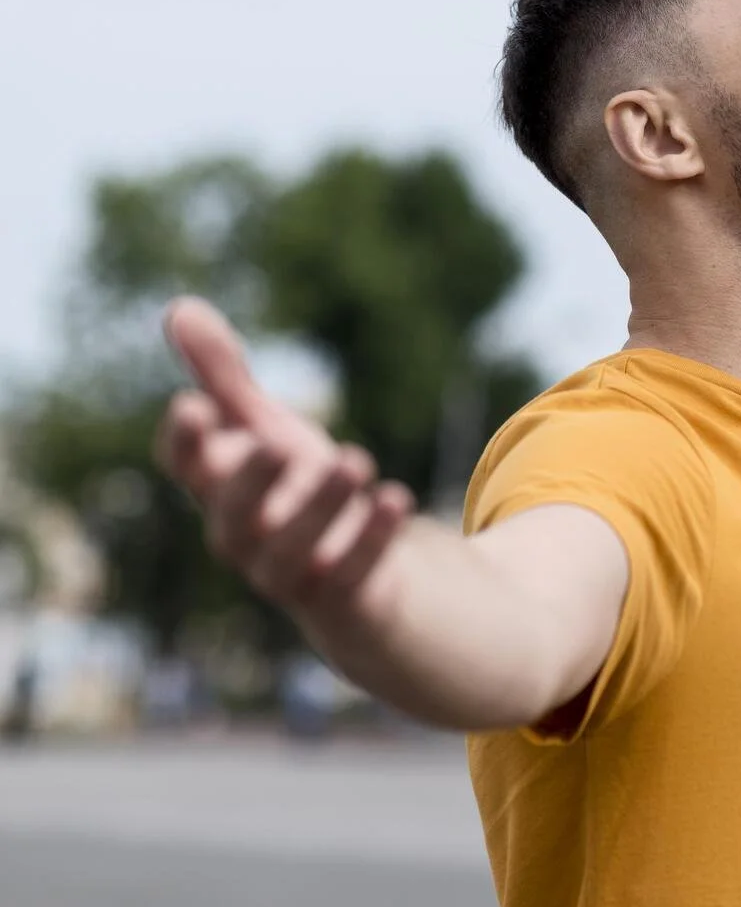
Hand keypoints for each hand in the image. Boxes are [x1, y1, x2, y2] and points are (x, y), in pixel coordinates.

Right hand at [153, 296, 414, 613]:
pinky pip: (352, 575)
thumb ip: (224, 378)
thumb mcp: (265, 430)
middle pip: (232, 519)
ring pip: (291, 552)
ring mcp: (292, 575)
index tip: (193, 404)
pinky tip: (396, 497)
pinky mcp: (343, 599)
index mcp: (221, 493)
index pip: (186, 471)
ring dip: (321, 507)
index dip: (184, 442)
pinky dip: (372, 539)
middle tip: (276, 443)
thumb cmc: (297, 494)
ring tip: (355, 461)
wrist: (358, 576)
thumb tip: (179, 307)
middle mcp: (246, 538)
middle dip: (250, 482)